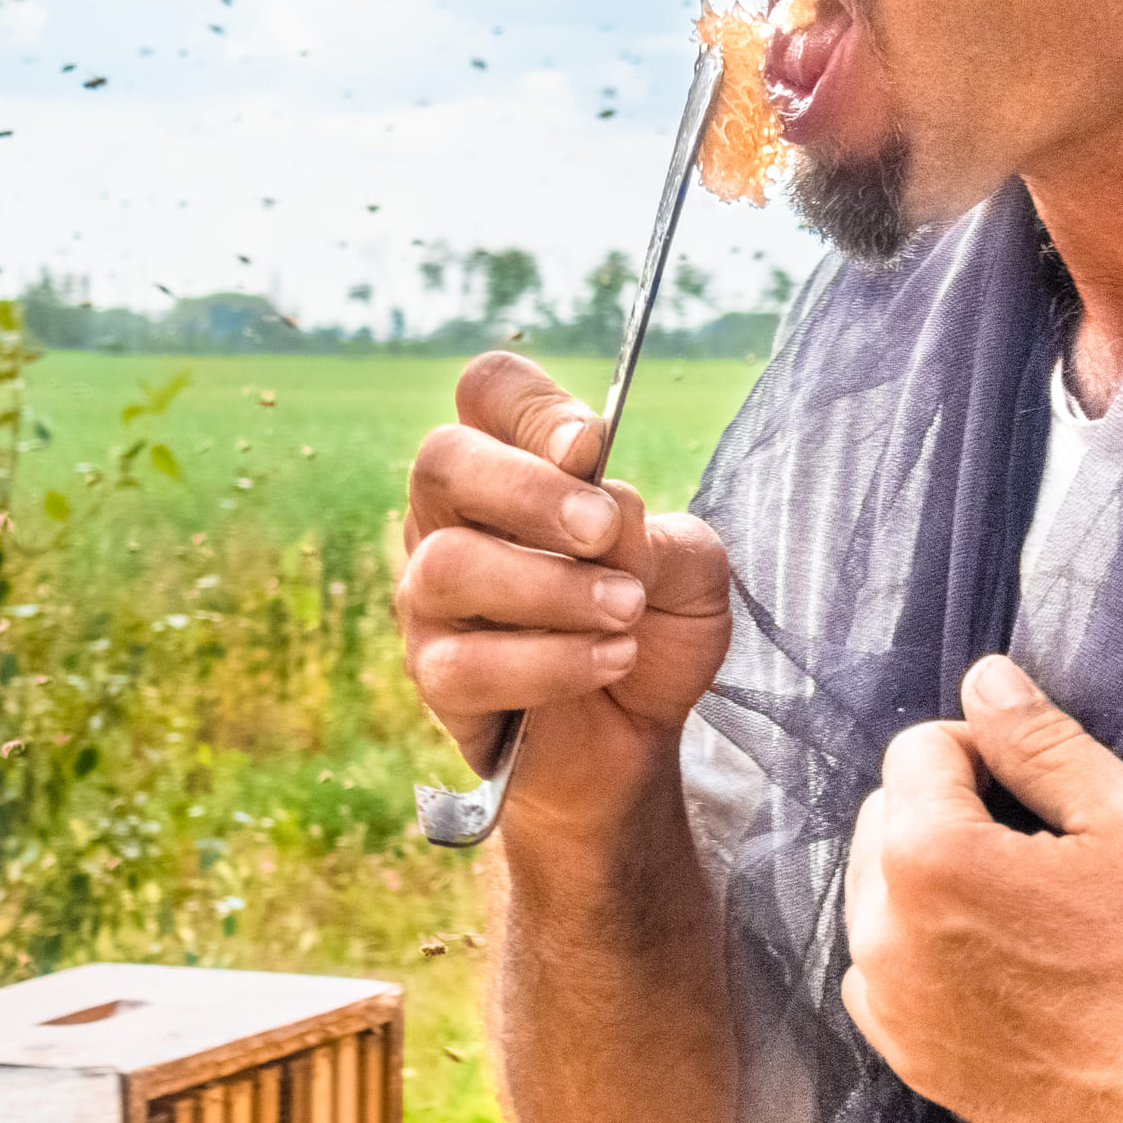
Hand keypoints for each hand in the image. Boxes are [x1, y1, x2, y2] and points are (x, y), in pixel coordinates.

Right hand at [397, 352, 731, 832]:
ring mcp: (432, 595)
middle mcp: (455, 517)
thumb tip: (608, 511)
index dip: (531, 405)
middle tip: (604, 530)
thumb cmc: (652, 621)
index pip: (488, 391)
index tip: (589, 444)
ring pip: (448, 564)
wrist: (640, 731)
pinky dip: (551, 662)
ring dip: (550, 586)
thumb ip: (656, 532)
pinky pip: (465, 664)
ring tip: (625, 609)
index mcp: (514, 464)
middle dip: (529, 491)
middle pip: (443, 460)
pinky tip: (612, 659)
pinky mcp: (436, 674)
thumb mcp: (690, 567)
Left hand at [842, 654, 1122, 1122]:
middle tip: (1041, 849)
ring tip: (1025, 908)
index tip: (1046, 794)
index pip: (921, 748)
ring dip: (935, 877)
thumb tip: (985, 680)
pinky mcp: (903, 1052)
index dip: (989, 752)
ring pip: (882, 889)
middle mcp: (882, 927)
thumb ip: (1042, 740)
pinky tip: (1001, 963)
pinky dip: (927, 947)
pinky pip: (887, 965)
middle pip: (889, 813)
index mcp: (927, 855)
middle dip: (953, 809)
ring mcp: (887, 999)